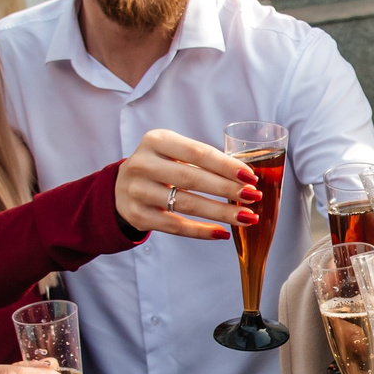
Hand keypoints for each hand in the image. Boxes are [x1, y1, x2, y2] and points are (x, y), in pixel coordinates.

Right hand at [115, 128, 256, 240]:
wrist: (120, 187)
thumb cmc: (159, 166)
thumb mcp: (172, 152)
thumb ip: (202, 160)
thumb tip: (245, 176)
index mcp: (156, 140)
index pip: (197, 152)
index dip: (226, 165)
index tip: (250, 176)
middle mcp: (143, 164)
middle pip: (193, 178)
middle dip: (227, 189)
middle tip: (253, 196)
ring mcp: (138, 191)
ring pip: (187, 203)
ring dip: (221, 212)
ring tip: (246, 217)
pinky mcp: (138, 215)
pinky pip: (176, 226)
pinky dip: (201, 231)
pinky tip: (222, 233)